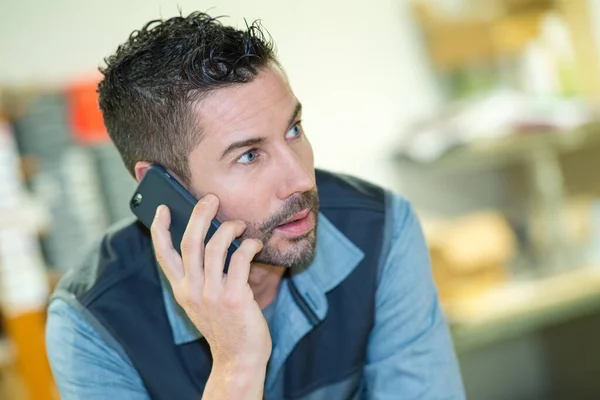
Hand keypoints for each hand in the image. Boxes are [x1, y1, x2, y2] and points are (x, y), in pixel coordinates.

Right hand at [150, 194, 271, 370]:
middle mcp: (192, 290)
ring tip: (239, 224)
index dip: (160, 229)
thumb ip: (200, 276)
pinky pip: (241, 259)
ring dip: (230, 228)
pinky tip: (255, 243)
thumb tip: (210, 239)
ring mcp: (212, 294)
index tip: (163, 209)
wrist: (238, 358)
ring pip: (216, 246)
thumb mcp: (202, 302)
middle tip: (211, 199)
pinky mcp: (234, 297)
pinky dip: (249, 245)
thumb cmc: (225, 325)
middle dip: (200, 214)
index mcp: (181, 289)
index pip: (163, 255)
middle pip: (190, 242)